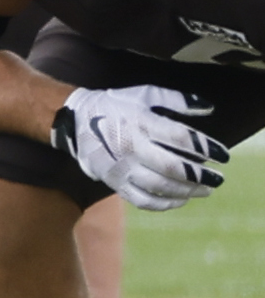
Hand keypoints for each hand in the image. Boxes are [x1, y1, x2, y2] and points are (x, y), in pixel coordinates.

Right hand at [58, 82, 229, 209]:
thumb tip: (209, 108)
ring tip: (205, 190)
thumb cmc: (115, 106)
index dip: (207, 148)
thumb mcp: (143, 94)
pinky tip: (181, 199)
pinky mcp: (114, 182)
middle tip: (218, 178)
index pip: (181, 138)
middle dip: (201, 176)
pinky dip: (166, 204)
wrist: (73, 121)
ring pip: (160, 187)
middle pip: (173, 167)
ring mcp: (121, 167)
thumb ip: (177, 100)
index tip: (224, 155)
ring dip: (188, 192)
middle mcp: (131, 146)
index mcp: (140, 122)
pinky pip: (143, 200)